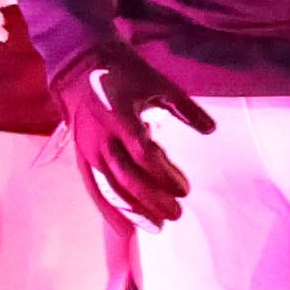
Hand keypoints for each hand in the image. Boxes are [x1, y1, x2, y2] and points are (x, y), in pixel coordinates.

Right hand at [58, 43, 213, 228]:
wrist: (79, 60)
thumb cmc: (123, 70)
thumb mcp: (157, 82)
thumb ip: (184, 108)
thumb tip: (211, 129)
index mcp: (121, 117)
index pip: (144, 155)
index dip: (165, 175)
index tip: (185, 189)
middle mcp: (102, 138)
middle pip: (128, 177)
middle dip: (153, 200)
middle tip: (176, 214)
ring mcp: (88, 148)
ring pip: (110, 187)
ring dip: (133, 210)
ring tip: (156, 227)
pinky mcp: (81, 154)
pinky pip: (93, 187)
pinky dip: (107, 209)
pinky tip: (124, 229)